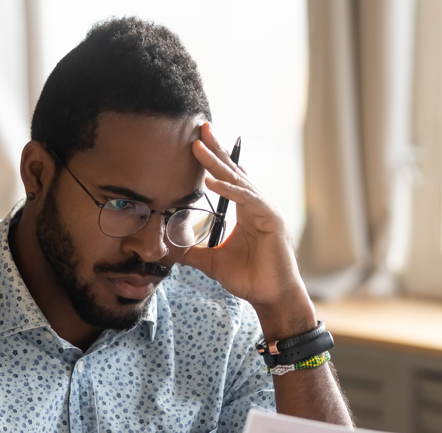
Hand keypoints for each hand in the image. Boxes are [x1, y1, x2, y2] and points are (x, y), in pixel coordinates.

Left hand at [180, 122, 315, 340]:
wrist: (270, 296)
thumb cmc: (249, 279)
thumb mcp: (212, 262)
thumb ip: (193, 252)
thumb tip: (170, 249)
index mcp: (245, 210)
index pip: (227, 178)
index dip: (213, 160)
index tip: (196, 141)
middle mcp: (257, 205)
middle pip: (233, 171)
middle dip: (216, 149)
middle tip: (200, 127)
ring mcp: (266, 210)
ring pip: (238, 181)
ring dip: (217, 164)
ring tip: (198, 147)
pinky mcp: (271, 219)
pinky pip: (247, 200)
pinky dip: (229, 190)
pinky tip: (211, 182)